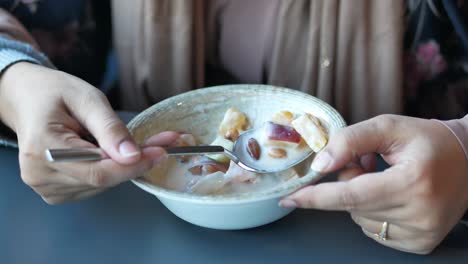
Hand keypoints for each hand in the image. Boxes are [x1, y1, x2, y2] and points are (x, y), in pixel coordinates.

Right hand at [0, 62, 178, 203]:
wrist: (28, 99)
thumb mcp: (88, 99)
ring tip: (122, 143)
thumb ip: (110, 129)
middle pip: (102, 181)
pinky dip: (109, 171)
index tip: (160, 152)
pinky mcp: (54, 191)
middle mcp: (39, 174)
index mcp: (43, 148)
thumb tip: (133, 156)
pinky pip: (93, 187)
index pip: (97, 172)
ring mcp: (45, 186)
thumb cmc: (55, 93)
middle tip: (157, 143)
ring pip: (101, 186)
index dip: (134, 166)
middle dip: (134, 163)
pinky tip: (104, 152)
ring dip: (122, 167)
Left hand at [280, 114, 467, 253]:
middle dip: (347, 183)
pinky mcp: (421, 244)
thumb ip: (351, 140)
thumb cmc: (428, 140)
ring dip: (360, 198)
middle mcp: (419, 213)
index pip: (351, 195)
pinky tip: (391, 196)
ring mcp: (422, 233)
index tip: (289, 198)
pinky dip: (372, 212)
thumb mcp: (389, 127)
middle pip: (352, 205)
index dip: (316, 197)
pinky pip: (374, 231)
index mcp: (412, 182)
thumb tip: (319, 165)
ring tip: (383, 178)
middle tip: (367, 164)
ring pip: (359, 219)